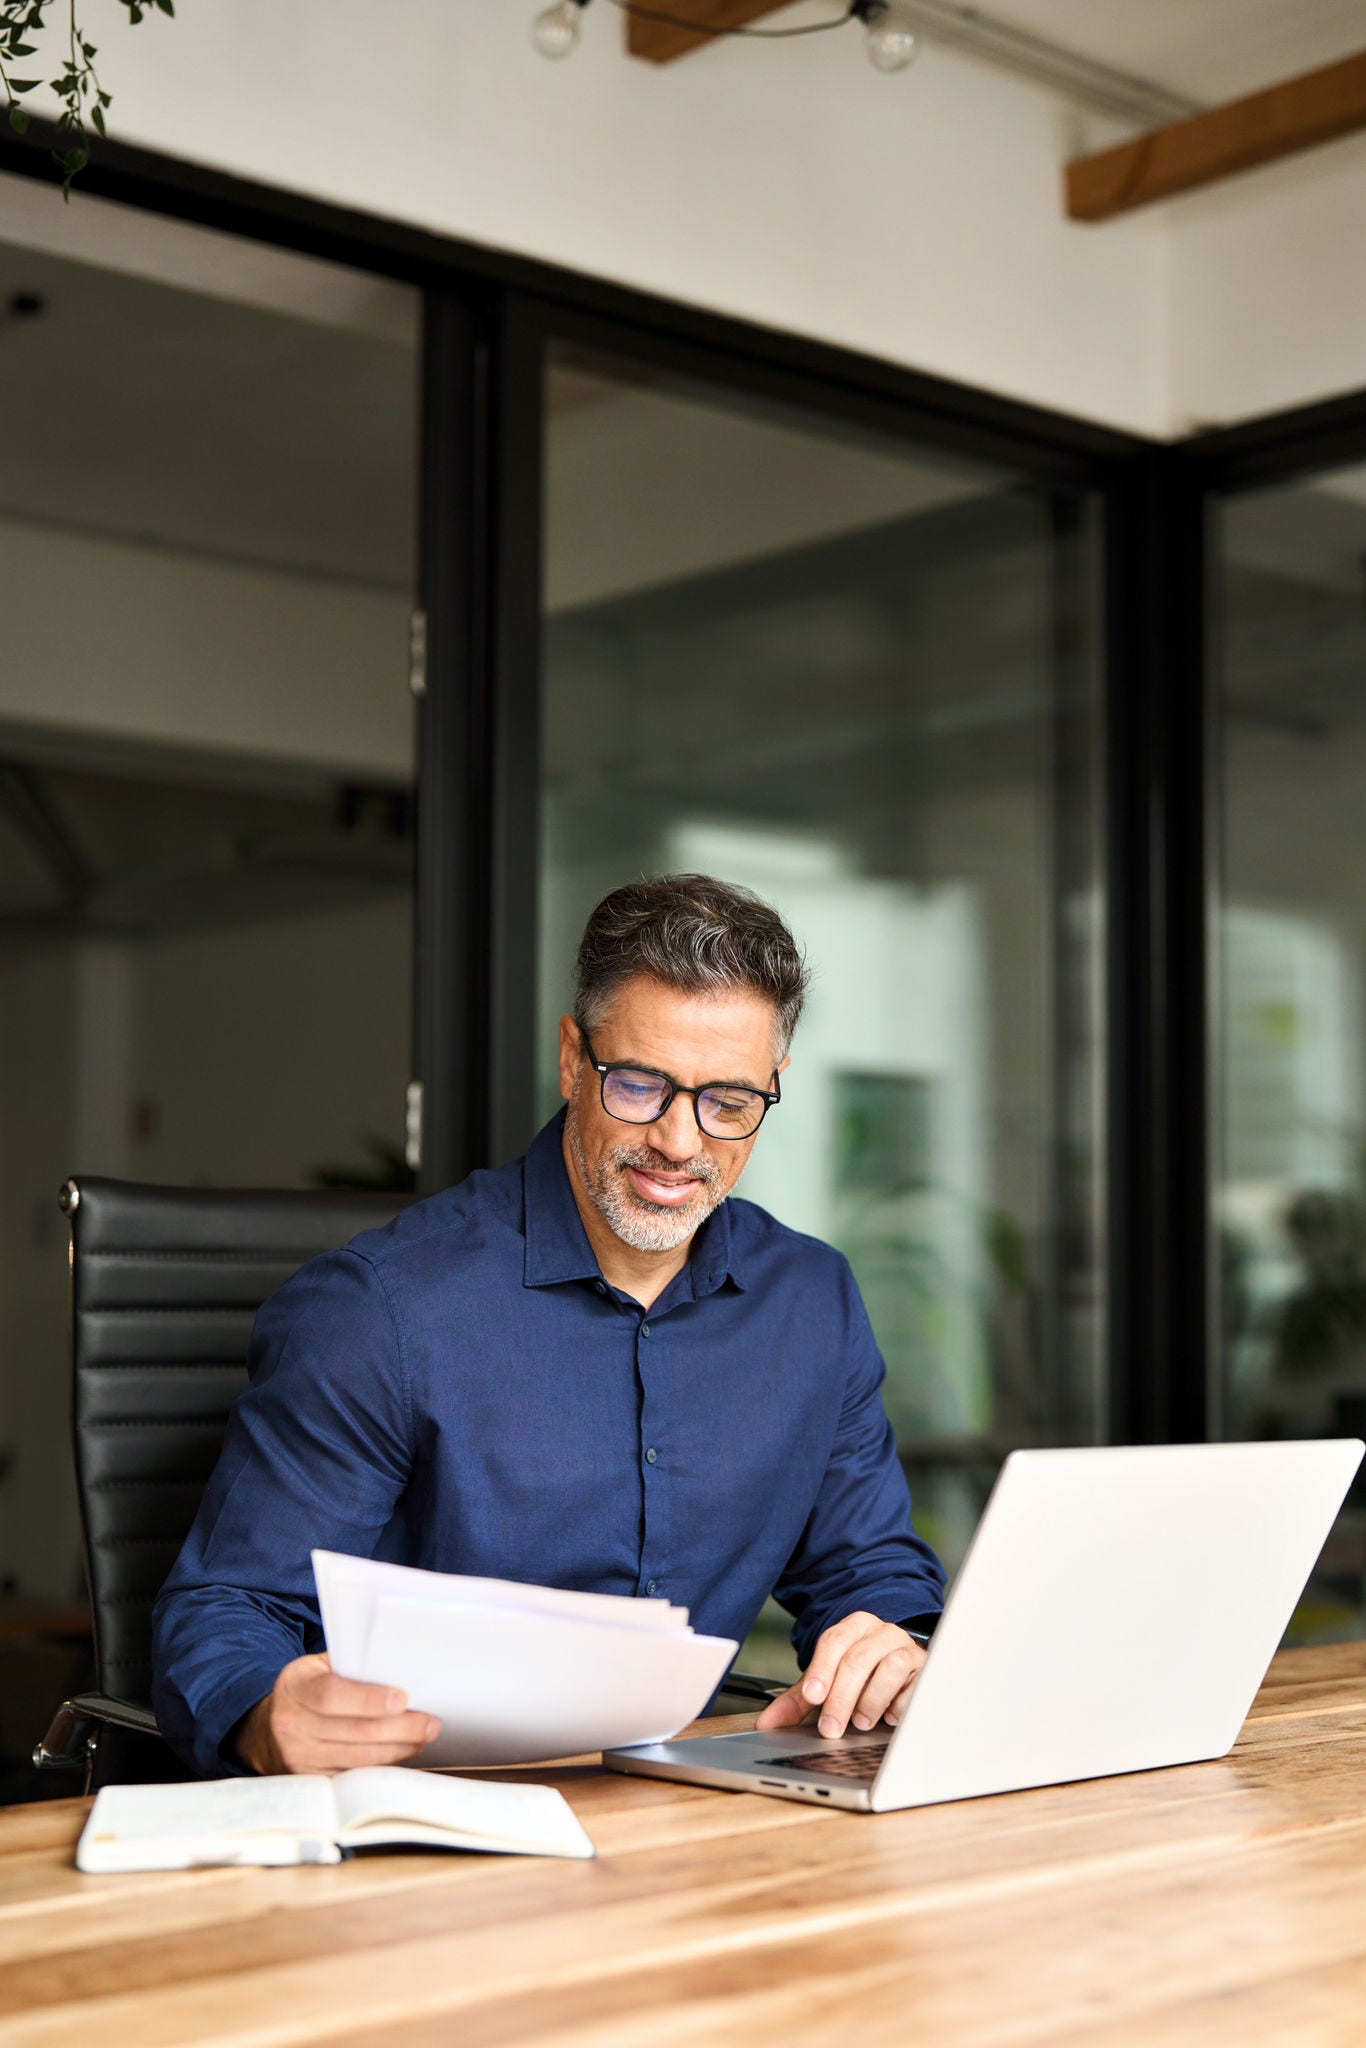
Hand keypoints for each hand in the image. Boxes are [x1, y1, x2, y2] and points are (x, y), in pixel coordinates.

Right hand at [235, 1652, 440, 1773]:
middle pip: (354, 1732)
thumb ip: (348, 1666)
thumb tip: (397, 1668)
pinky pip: (354, 1778)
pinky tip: (402, 1754)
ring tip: (423, 1737)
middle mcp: (292, 1726)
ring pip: (359, 1759)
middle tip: (429, 1723)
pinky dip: (383, 1767)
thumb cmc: (306, 1689)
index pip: (332, 1696)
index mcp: (295, 1687)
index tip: (402, 1699)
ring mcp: (299, 1758)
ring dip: (398, 1749)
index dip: (369, 1700)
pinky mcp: (312, 1781)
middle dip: (400, 1728)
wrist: (266, 1729)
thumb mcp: (316, 1667)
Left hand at [754, 1612, 926, 1739]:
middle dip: (841, 1697)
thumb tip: (766, 1723)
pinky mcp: (926, 1670)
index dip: (821, 1669)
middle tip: (830, 1728)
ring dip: (872, 1699)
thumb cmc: (862, 1676)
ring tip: (861, 1722)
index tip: (813, 1697)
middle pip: (858, 1659)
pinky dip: (901, 1703)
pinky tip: (891, 1717)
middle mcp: (881, 1632)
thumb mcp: (828, 1682)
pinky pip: (917, 1685)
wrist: (903, 1668)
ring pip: (890, 1667)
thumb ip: (798, 1700)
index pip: (834, 1642)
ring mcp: (906, 1649)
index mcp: (854, 1627)